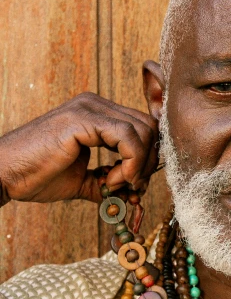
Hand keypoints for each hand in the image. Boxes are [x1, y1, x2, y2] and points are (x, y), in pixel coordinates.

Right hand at [0, 93, 158, 203]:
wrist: (4, 174)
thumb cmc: (36, 176)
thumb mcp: (82, 181)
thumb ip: (108, 182)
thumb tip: (133, 194)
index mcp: (96, 113)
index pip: (142, 127)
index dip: (147, 158)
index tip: (134, 185)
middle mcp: (94, 104)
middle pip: (148, 127)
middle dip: (148, 162)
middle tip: (132, 187)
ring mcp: (88, 107)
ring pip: (143, 130)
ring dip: (138, 165)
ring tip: (115, 184)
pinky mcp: (82, 119)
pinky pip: (127, 136)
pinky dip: (130, 162)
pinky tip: (112, 179)